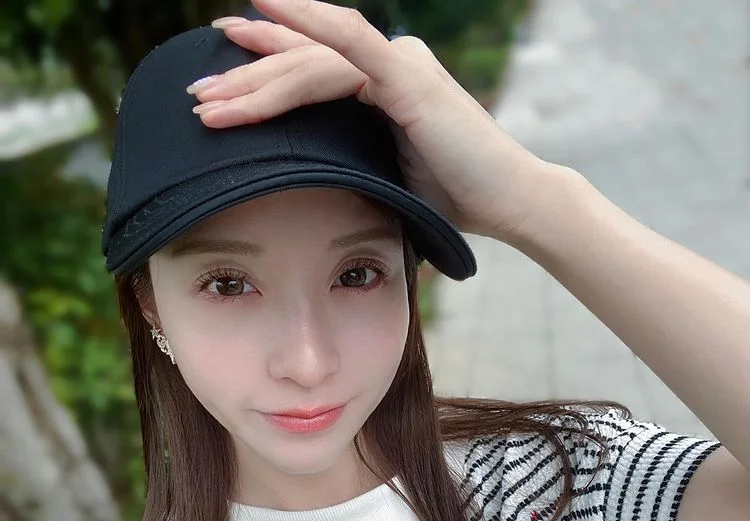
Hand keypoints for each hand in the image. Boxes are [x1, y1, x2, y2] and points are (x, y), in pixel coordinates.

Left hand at [190, 0, 546, 240]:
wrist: (507, 204)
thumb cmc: (452, 200)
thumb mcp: (387, 182)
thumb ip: (353, 168)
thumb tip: (316, 195)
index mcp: (380, 89)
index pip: (310, 75)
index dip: (263, 73)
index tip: (217, 87)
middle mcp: (385, 65)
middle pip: (300, 66)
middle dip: (244, 81)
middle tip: (196, 97)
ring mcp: (396, 64)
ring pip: (311, 62)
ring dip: (255, 81)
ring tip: (207, 99)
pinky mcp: (405, 77)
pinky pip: (348, 43)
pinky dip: (306, 22)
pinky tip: (262, 5)